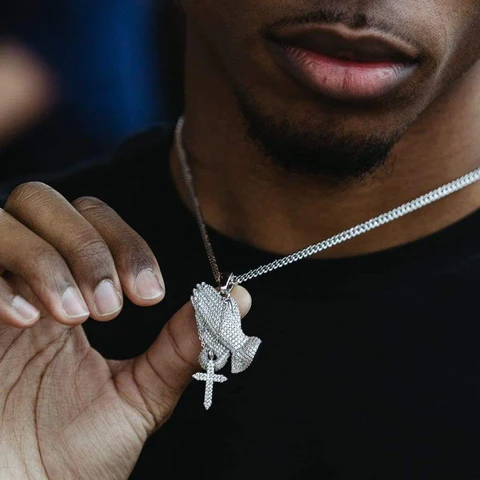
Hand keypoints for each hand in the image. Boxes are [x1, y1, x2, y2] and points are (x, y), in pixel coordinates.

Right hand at [0, 182, 250, 478]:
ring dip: (50, 260)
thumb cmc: (74, 458)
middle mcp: (28, 285)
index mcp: (72, 295)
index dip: (126, 243)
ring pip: (8, 219)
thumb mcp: (141, 395)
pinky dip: (0, 282)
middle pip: (47, 201)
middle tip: (111, 308)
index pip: (95, 221)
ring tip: (75, 318)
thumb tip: (236, 301)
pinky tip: (27, 321)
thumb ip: (183, 345)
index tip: (150, 294)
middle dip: (89, 245)